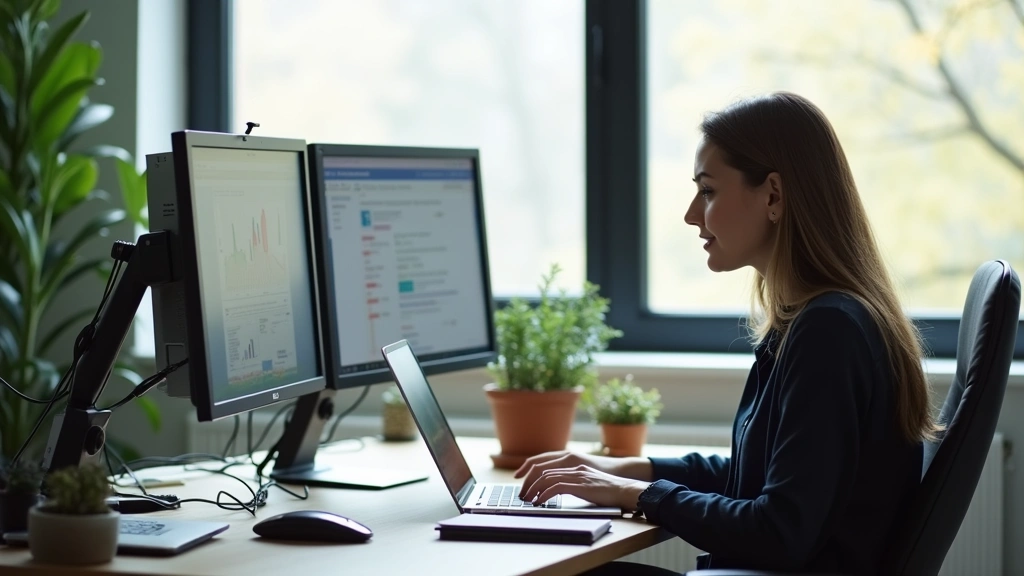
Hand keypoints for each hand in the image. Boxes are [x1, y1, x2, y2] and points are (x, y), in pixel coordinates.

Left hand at [519, 464, 649, 510]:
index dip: (531, 471)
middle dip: (529, 482)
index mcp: (574, 464)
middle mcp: (573, 466)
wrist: (625, 489)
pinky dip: (545, 495)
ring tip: (528, 500)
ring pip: (547, 478)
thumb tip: (560, 489)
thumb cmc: (609, 489)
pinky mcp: (580, 486)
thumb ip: (575, 481)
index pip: (546, 464)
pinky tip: (540, 503)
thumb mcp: (588, 481)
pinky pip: (556, 488)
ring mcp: (577, 475)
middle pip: (543, 470)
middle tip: (522, 494)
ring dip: (534, 490)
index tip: (523, 481)